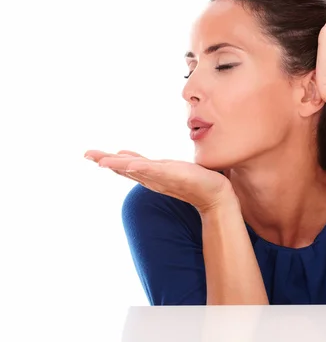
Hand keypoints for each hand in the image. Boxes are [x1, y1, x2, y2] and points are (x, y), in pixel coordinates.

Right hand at [84, 149, 235, 214]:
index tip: (90, 155)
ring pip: (136, 169)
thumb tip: (129, 155)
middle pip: (125, 168)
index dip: (108, 161)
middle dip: (106, 161)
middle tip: (87, 154)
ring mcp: (162, 177)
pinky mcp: (174, 175)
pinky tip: (130, 163)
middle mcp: (153, 178)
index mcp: (152, 176)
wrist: (216, 195)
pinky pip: (154, 170)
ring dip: (119, 164)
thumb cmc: (195, 182)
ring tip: (101, 160)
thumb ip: (150, 165)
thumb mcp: (168, 169)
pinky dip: (141, 167)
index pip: (126, 166)